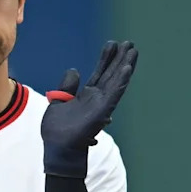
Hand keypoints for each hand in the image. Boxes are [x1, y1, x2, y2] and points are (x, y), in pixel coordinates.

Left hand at [41, 40, 137, 177]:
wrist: (58, 148)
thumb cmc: (57, 131)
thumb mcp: (58, 102)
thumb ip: (66, 87)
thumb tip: (74, 70)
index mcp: (87, 95)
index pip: (100, 72)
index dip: (107, 58)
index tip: (113, 44)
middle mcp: (97, 98)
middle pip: (112, 73)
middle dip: (120, 58)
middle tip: (129, 43)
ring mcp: (101, 104)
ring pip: (116, 81)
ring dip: (125, 66)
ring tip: (133, 51)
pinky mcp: (102, 111)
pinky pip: (114, 94)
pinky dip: (121, 81)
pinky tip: (127, 68)